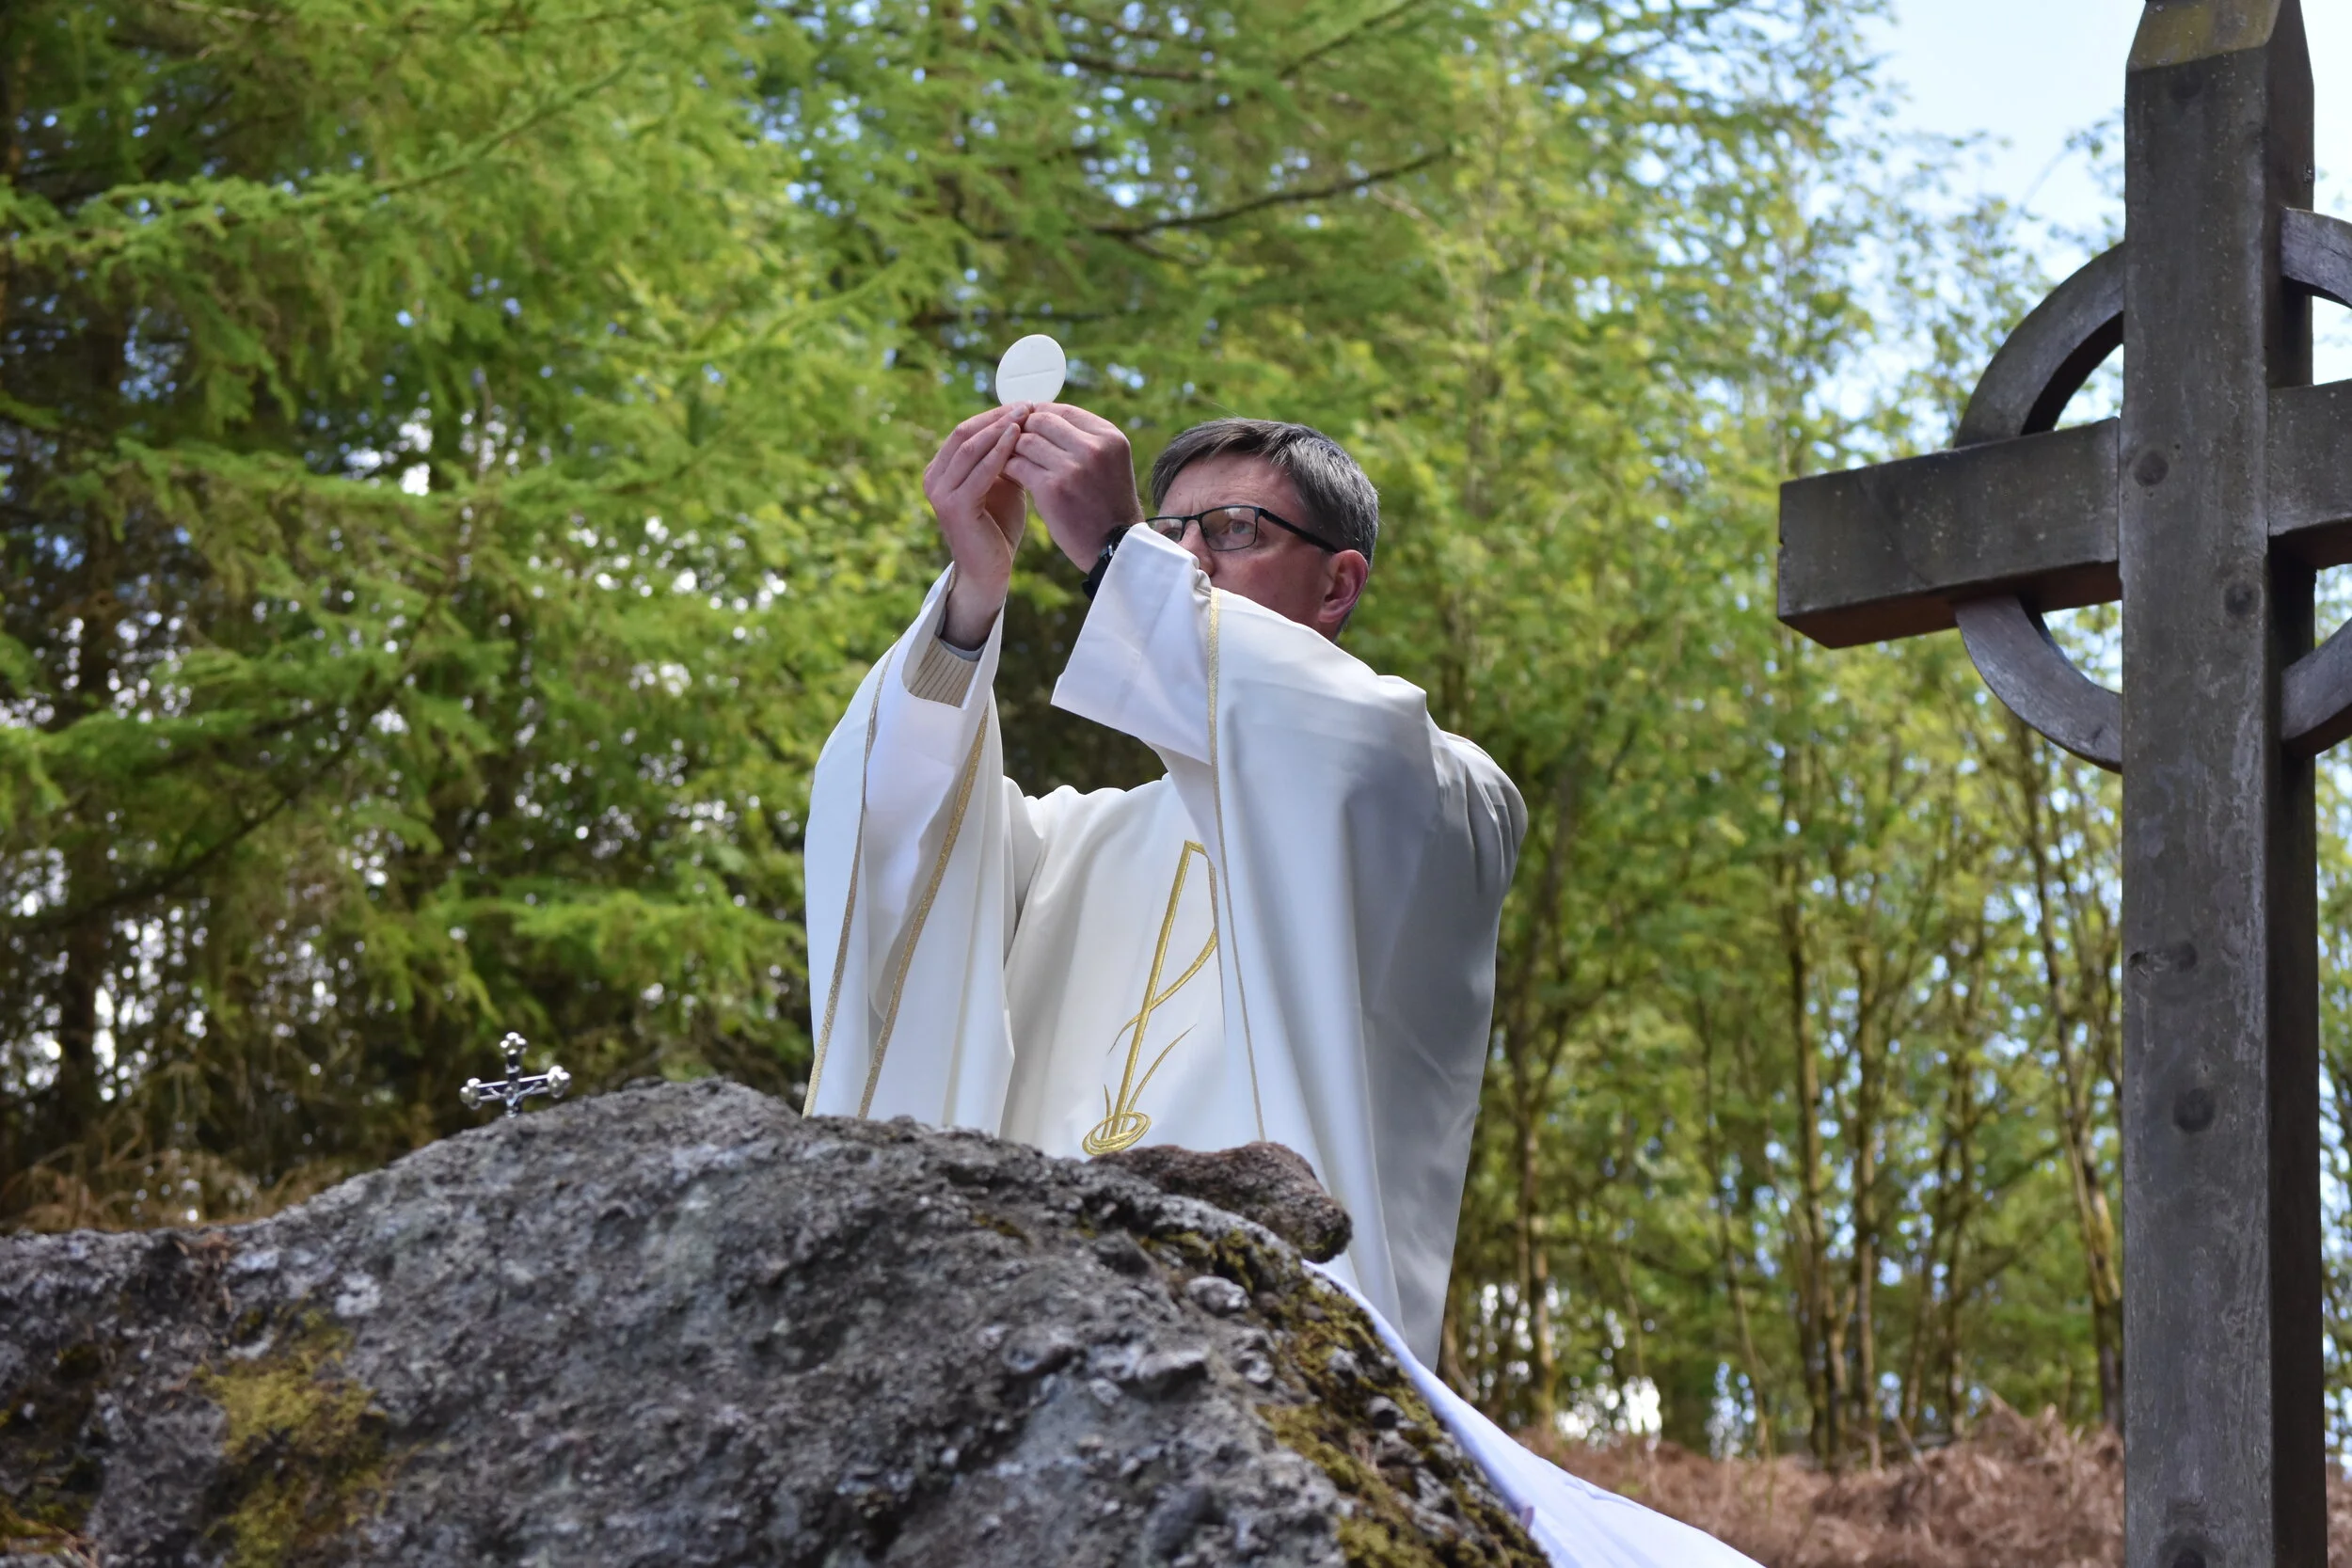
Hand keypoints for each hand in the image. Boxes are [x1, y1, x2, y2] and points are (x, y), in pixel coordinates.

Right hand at [923, 403, 1029, 645]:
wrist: (991, 572)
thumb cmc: (998, 527)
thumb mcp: (1001, 483)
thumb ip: (1003, 456)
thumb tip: (1024, 421)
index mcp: (941, 469)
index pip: (965, 430)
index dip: (994, 414)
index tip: (1023, 403)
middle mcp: (933, 477)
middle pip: (965, 433)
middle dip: (998, 416)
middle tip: (1027, 404)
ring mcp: (940, 492)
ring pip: (970, 447)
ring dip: (1000, 428)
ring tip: (1026, 415)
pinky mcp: (954, 506)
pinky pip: (979, 471)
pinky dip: (1000, 452)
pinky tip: (1019, 439)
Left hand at [1004, 404, 1146, 570]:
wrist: (1113, 547)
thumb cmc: (1107, 505)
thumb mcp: (1109, 462)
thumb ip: (1083, 438)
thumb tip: (1042, 414)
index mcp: (1109, 437)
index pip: (1064, 410)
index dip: (1040, 414)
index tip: (1026, 424)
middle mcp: (1093, 447)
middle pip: (1042, 420)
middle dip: (1023, 429)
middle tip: (1011, 442)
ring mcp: (1073, 467)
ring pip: (1025, 441)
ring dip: (1012, 449)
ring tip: (1007, 459)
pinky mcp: (1052, 489)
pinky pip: (1017, 465)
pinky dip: (1007, 468)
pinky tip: (1006, 475)